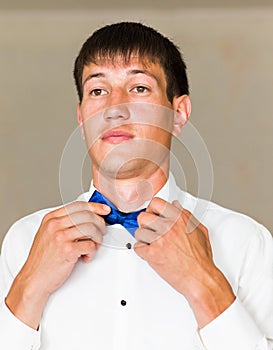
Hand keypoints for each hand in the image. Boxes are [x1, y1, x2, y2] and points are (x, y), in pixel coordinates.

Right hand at [5, 201, 109, 328]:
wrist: (34, 279)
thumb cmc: (43, 259)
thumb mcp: (48, 234)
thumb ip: (64, 223)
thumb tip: (88, 217)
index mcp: (51, 218)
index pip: (78, 205)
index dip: (95, 206)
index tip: (105, 210)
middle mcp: (55, 225)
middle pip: (87, 215)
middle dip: (100, 223)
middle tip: (102, 231)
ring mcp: (60, 237)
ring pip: (91, 229)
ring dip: (98, 239)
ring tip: (94, 246)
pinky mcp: (67, 250)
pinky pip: (90, 245)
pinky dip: (92, 252)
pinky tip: (86, 256)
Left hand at [134, 198, 234, 327]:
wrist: (200, 278)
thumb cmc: (200, 258)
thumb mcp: (199, 230)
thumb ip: (186, 215)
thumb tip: (175, 205)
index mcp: (179, 219)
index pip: (156, 202)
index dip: (152, 209)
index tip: (153, 214)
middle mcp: (168, 227)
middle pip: (143, 216)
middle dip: (145, 224)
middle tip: (150, 231)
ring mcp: (160, 240)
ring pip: (138, 232)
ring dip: (143, 239)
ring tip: (152, 244)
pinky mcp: (152, 253)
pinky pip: (137, 247)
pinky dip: (142, 252)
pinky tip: (151, 253)